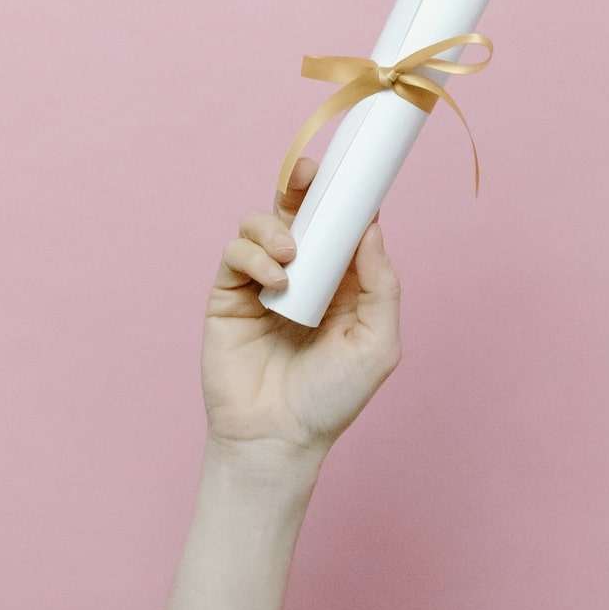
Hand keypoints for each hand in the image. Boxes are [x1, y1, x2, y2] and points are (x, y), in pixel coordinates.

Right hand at [202, 158, 401, 458]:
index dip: (344, 197)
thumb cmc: (331, 397)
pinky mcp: (229, 295)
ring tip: (290, 257)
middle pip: (297, 214)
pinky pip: (235, 254)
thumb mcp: (376, 344)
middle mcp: (301, 275)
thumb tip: (370, 229)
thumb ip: (379, 285)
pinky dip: (252, 255)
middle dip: (301, 188)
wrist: (277, 437)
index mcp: (340, 283)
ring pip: (260, 226)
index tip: (349, 172)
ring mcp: (262, 283)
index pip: (341, 227)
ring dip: (274, 228)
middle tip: (306, 176)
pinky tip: (273, 279)